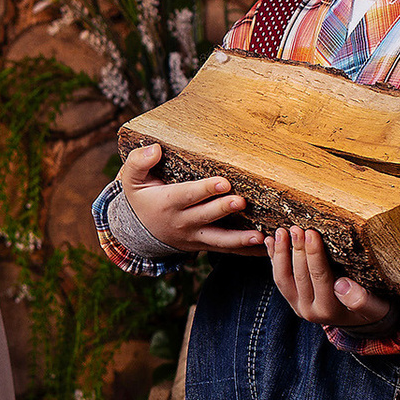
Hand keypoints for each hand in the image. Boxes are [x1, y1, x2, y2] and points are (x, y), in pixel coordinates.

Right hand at [118, 144, 266, 254]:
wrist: (138, 232)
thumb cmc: (142, 198)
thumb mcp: (132, 180)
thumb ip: (138, 162)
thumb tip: (155, 149)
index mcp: (167, 203)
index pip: (188, 195)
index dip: (206, 189)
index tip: (223, 182)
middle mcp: (182, 222)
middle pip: (206, 215)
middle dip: (224, 209)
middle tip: (242, 202)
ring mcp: (195, 236)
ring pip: (219, 239)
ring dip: (240, 238)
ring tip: (259, 236)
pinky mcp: (205, 245)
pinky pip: (227, 250)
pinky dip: (247, 251)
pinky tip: (267, 248)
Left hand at [267, 225, 397, 329]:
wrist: (364, 320)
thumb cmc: (374, 309)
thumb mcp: (375, 307)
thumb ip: (361, 300)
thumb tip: (342, 285)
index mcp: (330, 310)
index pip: (319, 277)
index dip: (314, 254)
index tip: (311, 233)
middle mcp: (310, 311)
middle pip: (299, 276)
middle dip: (297, 249)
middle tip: (296, 227)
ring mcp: (298, 306)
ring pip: (283, 278)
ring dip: (281, 253)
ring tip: (281, 231)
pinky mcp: (292, 300)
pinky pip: (280, 279)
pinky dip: (274, 259)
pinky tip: (271, 241)